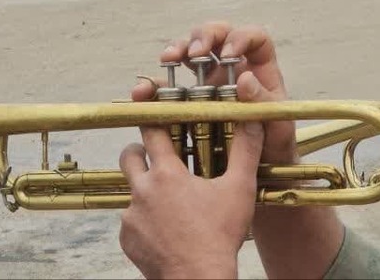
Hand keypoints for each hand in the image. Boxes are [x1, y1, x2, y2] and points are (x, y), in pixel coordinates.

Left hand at [119, 122, 262, 279]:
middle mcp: (142, 190)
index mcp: (166, 174)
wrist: (198, 279)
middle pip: (129, 156)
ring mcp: (131, 215)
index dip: (155, 121)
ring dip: (146, 191)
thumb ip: (245, 150)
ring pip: (132, 192)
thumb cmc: (220, 237)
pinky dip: (145, 221)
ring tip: (171, 203)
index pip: (151, 131)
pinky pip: (131, 221)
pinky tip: (166, 230)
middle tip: (156, 157)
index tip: (159, 117)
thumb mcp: (239, 189)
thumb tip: (252, 121)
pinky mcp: (127, 238)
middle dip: (139, 151)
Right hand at [131, 23, 295, 161]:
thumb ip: (264, 104)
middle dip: (203, 37)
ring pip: (190, 51)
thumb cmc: (275, 152)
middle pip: (217, 35)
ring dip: (176, 49)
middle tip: (194, 52)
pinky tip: (145, 90)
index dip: (241, 37)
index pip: (254, 37)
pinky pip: (168, 86)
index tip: (228, 54)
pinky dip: (155, 85)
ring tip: (167, 59)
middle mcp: (233, 70)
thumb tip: (244, 79)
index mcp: (260, 71)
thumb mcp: (278, 131)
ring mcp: (210, 82)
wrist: (259, 178)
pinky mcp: (189, 101)